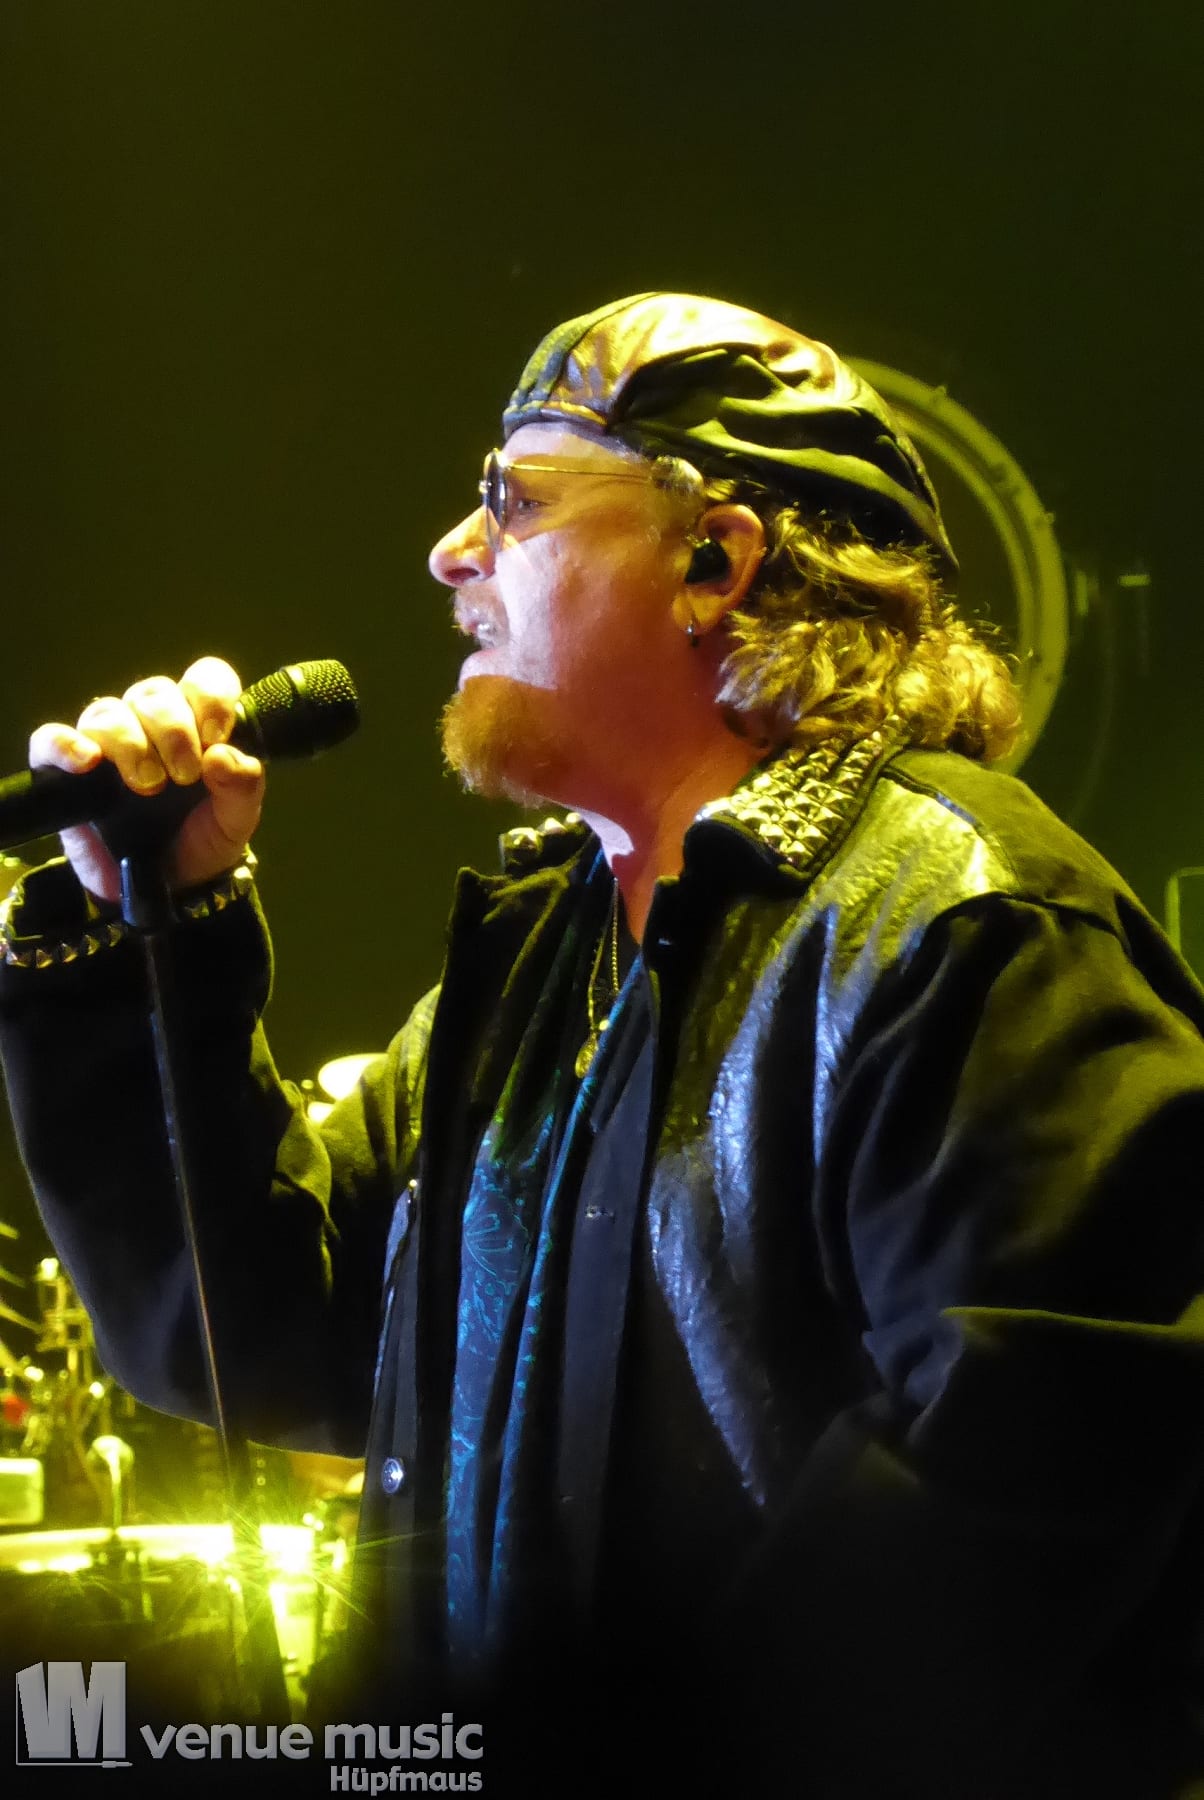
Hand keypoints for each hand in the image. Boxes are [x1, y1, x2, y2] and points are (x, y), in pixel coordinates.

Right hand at [28, 657, 265, 903]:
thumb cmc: (202, 839)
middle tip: (185, 776)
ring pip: (107, 713)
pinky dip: (65, 745)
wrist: (167, 886)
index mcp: (197, 722)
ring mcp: (105, 743)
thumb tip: (223, 755)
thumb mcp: (237, 819)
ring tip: (148, 785)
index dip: (210, 697)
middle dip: (174, 731)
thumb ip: (243, 786)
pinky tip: (87, 762)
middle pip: (154, 693)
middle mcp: (149, 723)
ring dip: (131, 743)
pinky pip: (51, 740)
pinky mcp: (64, 770)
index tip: (215, 737)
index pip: (204, 679)